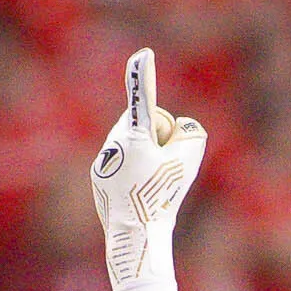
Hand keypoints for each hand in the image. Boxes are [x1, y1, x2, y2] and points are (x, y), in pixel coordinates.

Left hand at [89, 47, 206, 290]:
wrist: (135, 237)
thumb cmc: (162, 199)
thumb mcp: (189, 161)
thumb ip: (191, 134)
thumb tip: (178, 131)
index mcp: (133, 136)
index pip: (142, 98)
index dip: (143, 74)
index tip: (143, 53)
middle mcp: (112, 144)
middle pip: (145, 124)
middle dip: (159, 138)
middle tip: (164, 168)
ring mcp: (103, 162)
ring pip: (133, 144)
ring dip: (146, 155)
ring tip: (150, 185)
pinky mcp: (99, 178)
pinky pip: (122, 163)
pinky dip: (134, 172)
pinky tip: (138, 194)